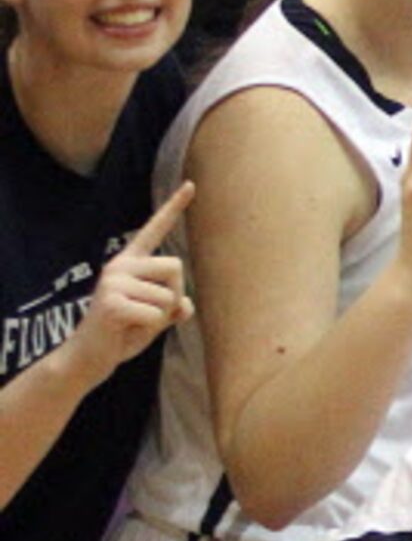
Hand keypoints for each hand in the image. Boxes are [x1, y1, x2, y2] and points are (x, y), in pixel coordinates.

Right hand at [64, 181, 194, 381]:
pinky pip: (156, 314)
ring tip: (134, 321)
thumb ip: (173, 306)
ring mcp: (113, 281)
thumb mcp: (156, 316)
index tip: (191, 184)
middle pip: (176, 266)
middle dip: (174, 293)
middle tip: (149, 312)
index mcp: (131, 263)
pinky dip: (150, 327)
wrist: (91, 356)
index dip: (174, 207)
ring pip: (169, 294)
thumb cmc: (125, 332)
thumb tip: (186, 307)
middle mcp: (120, 265)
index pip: (155, 230)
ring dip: (160, 315)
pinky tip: (126, 328)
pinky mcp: (111, 302)